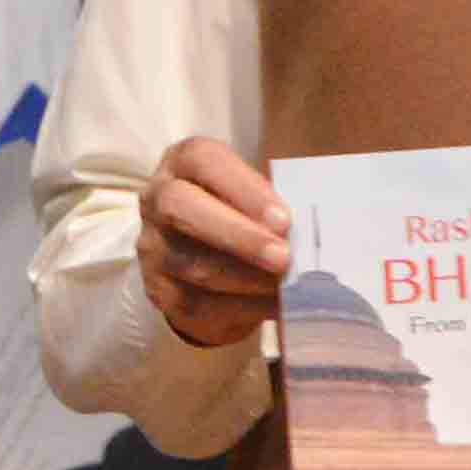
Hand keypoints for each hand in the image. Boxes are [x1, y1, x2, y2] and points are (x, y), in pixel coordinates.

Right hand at [140, 137, 293, 346]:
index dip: (243, 188)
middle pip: (183, 209)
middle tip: (284, 257)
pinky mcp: (159, 290)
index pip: (204, 161)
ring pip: (194, 265)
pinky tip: (276, 307)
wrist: (201, 256)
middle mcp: (158, 198)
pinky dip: (244, 308)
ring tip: (289, 286)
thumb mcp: (250, 194)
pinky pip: (198, 304)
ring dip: (248, 278)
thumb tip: (317, 228)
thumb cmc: (239, 212)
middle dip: (239, 235)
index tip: (283, 219)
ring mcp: (153, 247)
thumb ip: (273, 203)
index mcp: (183, 162)